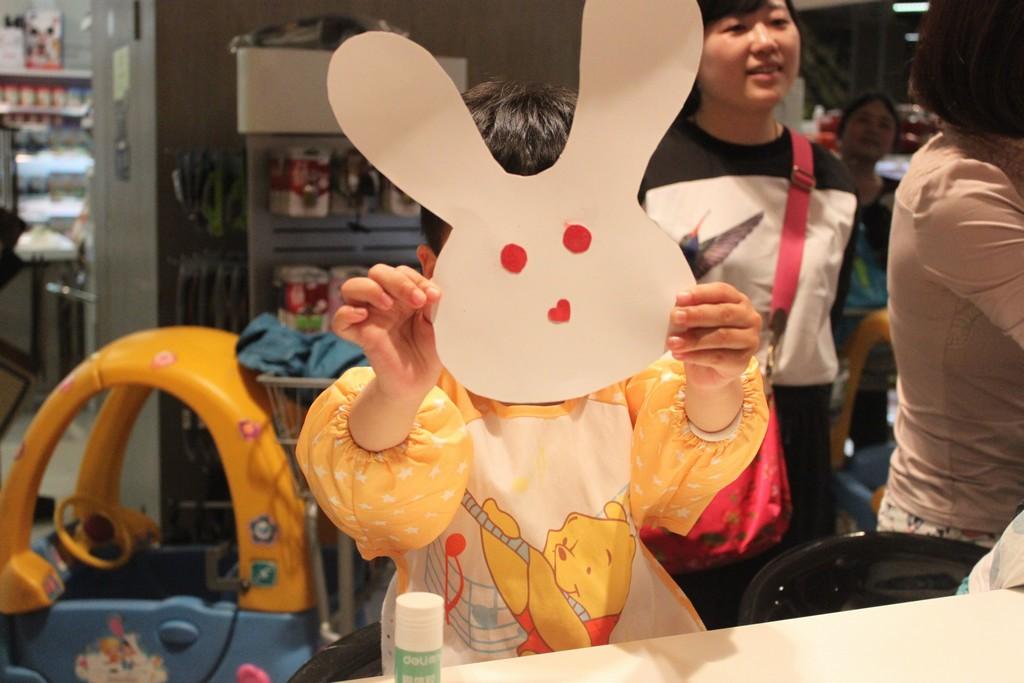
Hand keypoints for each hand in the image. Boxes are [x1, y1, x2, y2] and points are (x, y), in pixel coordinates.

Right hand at [333, 264, 441, 399]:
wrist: (419, 382)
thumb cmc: (430, 351)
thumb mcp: (438, 319)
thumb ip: (431, 291)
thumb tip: (426, 253)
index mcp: (402, 295)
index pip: (401, 271)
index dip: (416, 278)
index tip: (435, 296)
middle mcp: (383, 302)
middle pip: (376, 272)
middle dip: (397, 280)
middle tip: (418, 301)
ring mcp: (369, 317)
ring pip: (351, 287)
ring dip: (371, 289)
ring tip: (389, 305)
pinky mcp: (359, 336)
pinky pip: (339, 320)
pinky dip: (347, 313)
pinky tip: (364, 316)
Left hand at [666, 283, 760, 389]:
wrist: (707, 370)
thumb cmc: (701, 337)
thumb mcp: (694, 321)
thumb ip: (689, 311)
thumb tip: (676, 310)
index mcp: (738, 300)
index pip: (721, 291)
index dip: (700, 294)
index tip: (679, 297)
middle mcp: (749, 318)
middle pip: (723, 313)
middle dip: (697, 315)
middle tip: (675, 317)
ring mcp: (750, 340)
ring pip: (721, 336)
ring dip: (693, 339)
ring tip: (672, 342)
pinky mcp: (743, 361)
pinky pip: (718, 357)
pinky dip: (696, 356)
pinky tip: (679, 354)